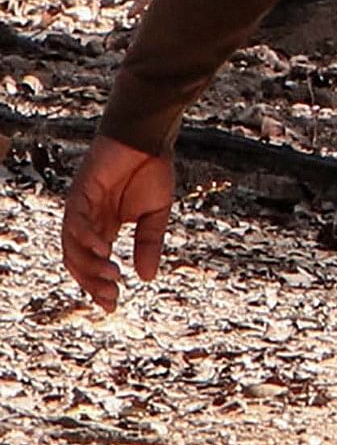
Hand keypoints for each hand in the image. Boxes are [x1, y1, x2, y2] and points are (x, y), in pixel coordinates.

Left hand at [60, 137, 175, 310]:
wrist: (149, 138)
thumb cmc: (152, 170)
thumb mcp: (155, 216)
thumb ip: (148, 244)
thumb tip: (146, 278)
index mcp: (104, 227)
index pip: (93, 264)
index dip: (99, 287)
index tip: (113, 306)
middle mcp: (88, 221)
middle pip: (77, 261)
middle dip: (91, 283)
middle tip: (111, 297)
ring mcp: (81, 207)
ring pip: (72, 246)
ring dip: (89, 265)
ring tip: (112, 276)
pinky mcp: (80, 192)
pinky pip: (76, 222)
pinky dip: (86, 239)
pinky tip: (105, 250)